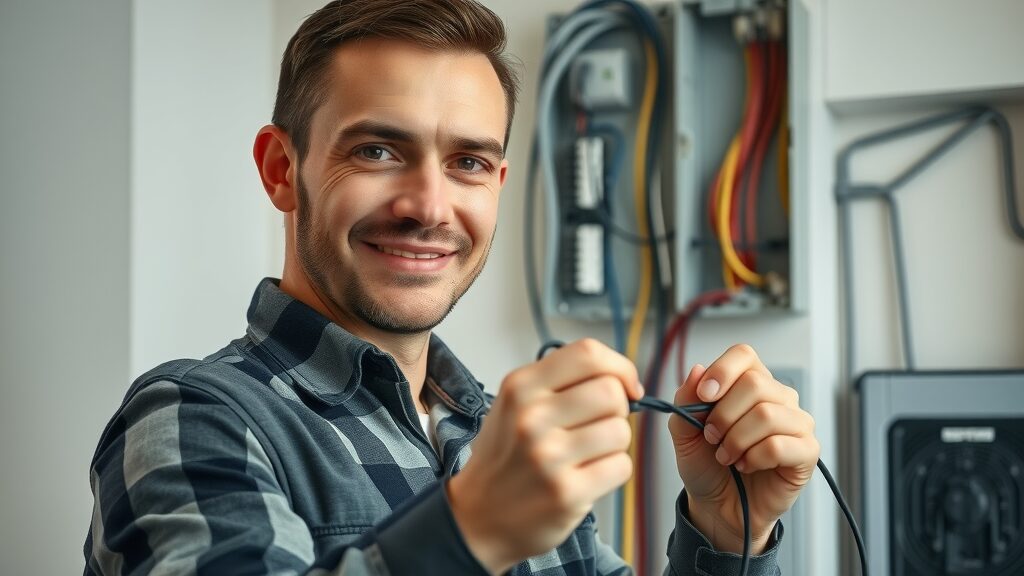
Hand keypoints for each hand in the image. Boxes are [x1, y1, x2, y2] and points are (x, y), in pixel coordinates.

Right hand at [448, 339, 643, 573]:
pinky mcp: (567, 493)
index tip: (626, 385)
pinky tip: (587, 475)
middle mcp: (532, 417)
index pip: (588, 354)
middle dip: (617, 410)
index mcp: (521, 386)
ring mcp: (549, 456)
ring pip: (620, 431)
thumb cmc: (505, 457)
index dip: (620, 367)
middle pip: (611, 392)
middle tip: (597, 425)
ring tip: (587, 454)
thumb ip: (561, 382)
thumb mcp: (516, 403)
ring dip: (613, 444)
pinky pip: (620, 466)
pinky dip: (612, 471)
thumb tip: (624, 380)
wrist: (477, 517)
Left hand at [668, 344, 818, 554]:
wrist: (717, 505)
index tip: (703, 396)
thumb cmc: (706, 464)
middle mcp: (779, 397)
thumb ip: (686, 400)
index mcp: (750, 383)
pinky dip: (753, 458)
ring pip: (767, 414)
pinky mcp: (807, 452)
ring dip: (736, 439)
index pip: (744, 355)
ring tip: (726, 456)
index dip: (722, 371)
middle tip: (712, 437)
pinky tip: (746, 465)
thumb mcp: (683, 431)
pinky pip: (779, 445)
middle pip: (755, 384)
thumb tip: (697, 370)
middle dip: (723, 415)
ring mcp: (797, 423)